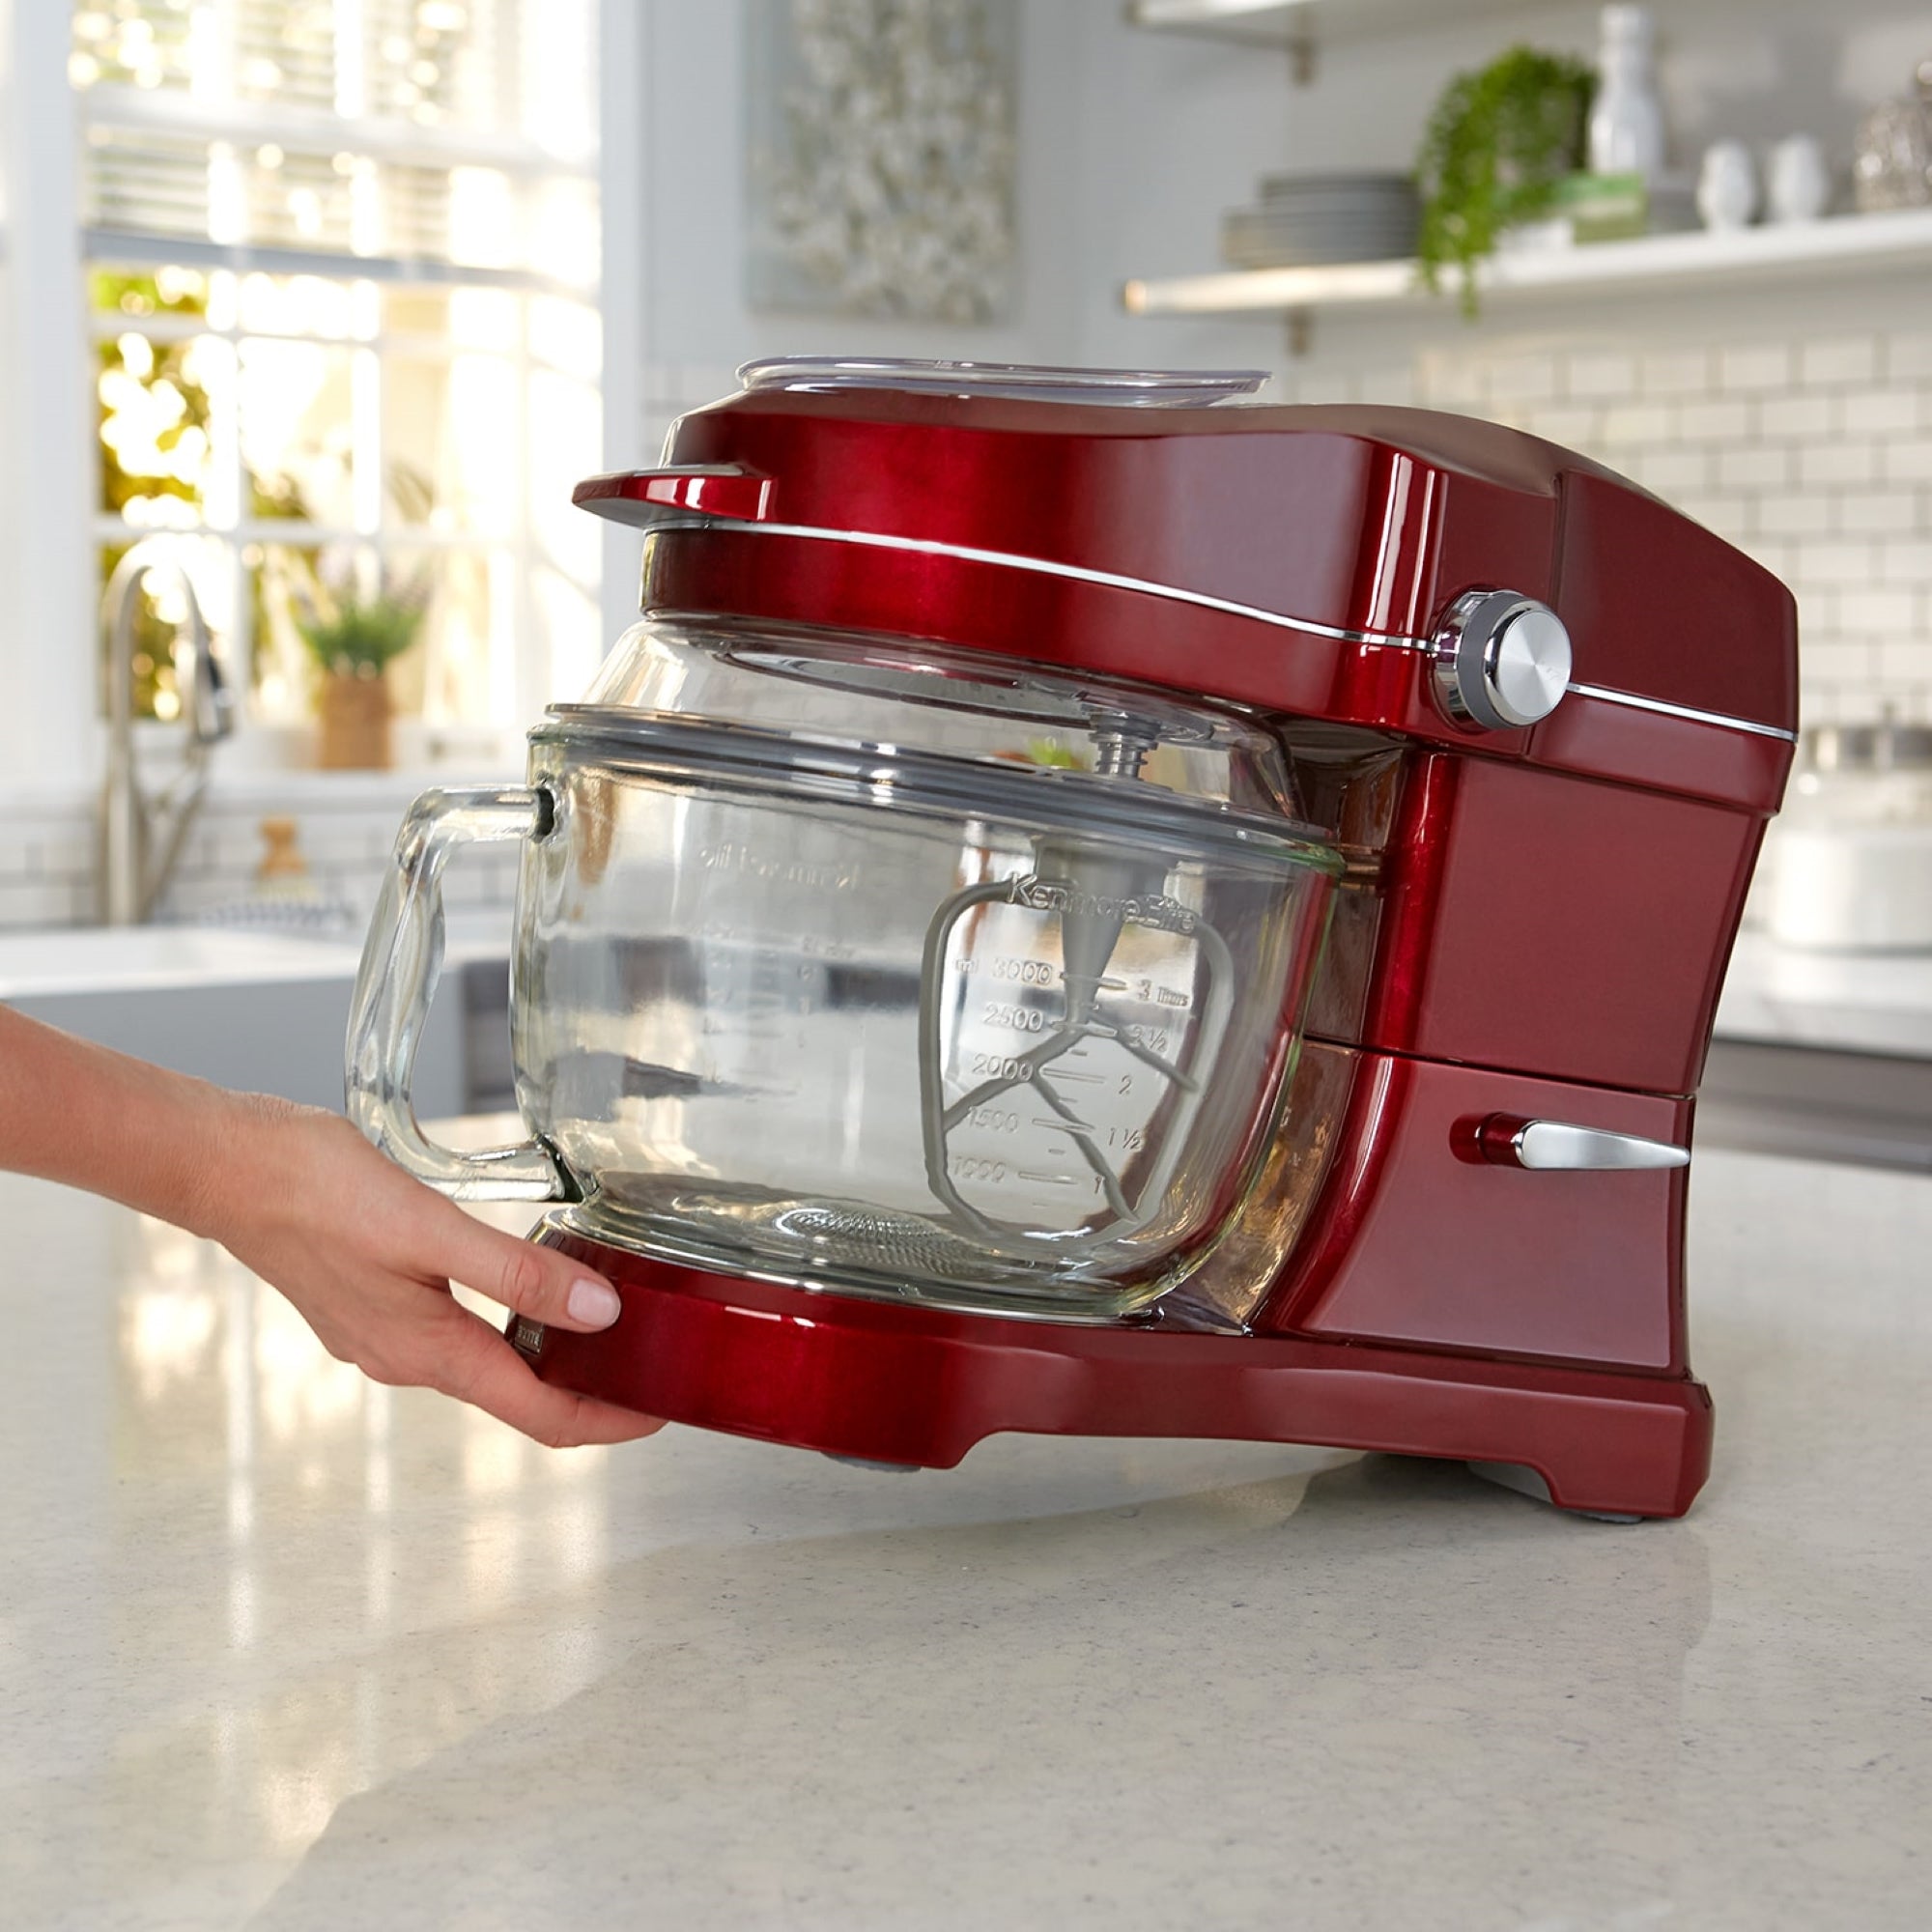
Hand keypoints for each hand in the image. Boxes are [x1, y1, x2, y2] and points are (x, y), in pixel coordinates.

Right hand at [197, 1095, 663, 1448]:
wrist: (227, 1167)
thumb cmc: (316, 1191)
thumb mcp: (431, 1228)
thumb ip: (518, 1272)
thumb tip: (600, 1314)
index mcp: (429, 1352)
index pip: (540, 1415)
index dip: (609, 1420)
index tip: (661, 1411)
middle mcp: (406, 1360)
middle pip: (518, 1396)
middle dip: (586, 1390)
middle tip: (646, 1364)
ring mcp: (384, 1337)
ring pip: (485, 1363)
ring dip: (544, 1356)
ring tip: (601, 1325)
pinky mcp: (370, 1307)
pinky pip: (453, 1333)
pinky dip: (502, 1324)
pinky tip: (520, 1288)